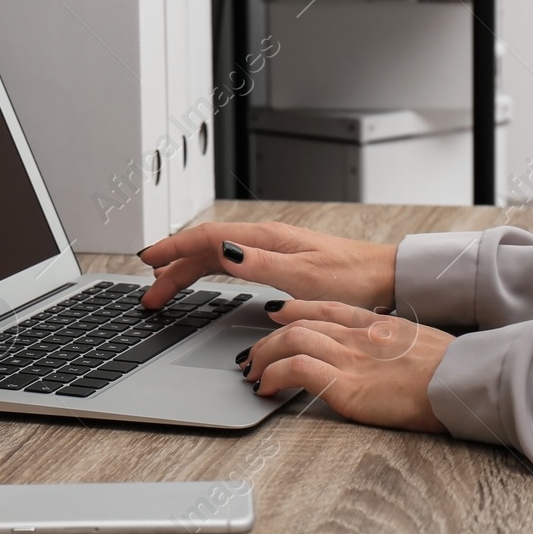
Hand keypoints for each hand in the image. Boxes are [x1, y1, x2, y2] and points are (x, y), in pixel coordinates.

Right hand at [136, 221, 395, 310]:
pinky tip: (202, 279)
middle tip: (150, 295)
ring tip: (165, 288)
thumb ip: (262, 265)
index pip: (206, 238)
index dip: (173, 249)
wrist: (385, 279)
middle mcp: (264, 240)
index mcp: (266, 239)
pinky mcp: (278, 262)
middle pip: (205, 249)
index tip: (147, 261)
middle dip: (172, 269)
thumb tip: (223, 253)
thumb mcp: (304, 277)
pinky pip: (230, 263)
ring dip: (187, 271)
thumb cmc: (353, 279)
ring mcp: (270, 250)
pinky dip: (207, 271)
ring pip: (215, 256)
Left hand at [240, 299, 451, 432]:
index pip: (324, 307)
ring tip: (253, 374)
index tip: (276, 313)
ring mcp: (350, 357)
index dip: (294, 310)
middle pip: (298, 324)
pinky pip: (297, 370)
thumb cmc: (449, 370)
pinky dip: (275, 376)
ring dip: (264, 357)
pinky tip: (267, 388)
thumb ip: (393, 346)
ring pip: (291, 340)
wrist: (461, 381)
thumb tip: (386, 359)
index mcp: (375, 324)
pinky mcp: (346, 386)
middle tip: (253, 355)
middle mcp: (357, 335)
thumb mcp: (419, 345)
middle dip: (269, 339)